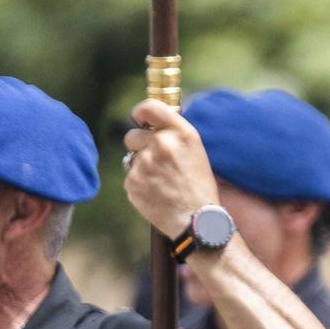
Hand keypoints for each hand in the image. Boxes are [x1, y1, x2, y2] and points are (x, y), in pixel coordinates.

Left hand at [123, 99, 220, 240]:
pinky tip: (156, 193)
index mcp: (181, 133)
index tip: (140, 121)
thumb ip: (173, 134)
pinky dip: (140, 185)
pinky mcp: (134, 182)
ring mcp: (145, 163)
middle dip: (139, 147)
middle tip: (156, 163)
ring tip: (160, 182)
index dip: (140, 114)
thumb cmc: (198, 187)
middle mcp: (162, 144)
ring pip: (130, 158)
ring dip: (140, 167)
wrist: (197, 221)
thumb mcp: (194, 151)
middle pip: (132, 136)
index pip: (148, 107)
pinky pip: (130, 177)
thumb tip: (150, 124)